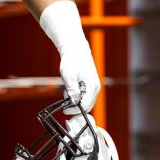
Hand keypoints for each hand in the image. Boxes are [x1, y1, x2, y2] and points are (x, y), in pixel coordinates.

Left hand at [38, 0, 99, 115]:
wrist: (75, 49)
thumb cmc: (72, 60)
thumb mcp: (69, 76)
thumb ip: (72, 90)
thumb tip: (74, 102)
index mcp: (92, 86)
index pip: (85, 105)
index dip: (74, 109)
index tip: (65, 110)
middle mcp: (95, 88)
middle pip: (87, 105)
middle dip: (75, 107)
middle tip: (64, 103)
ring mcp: (93, 86)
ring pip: (85, 101)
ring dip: (75, 101)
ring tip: (66, 92)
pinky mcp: (89, 85)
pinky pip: (84, 96)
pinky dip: (77, 97)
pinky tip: (69, 90)